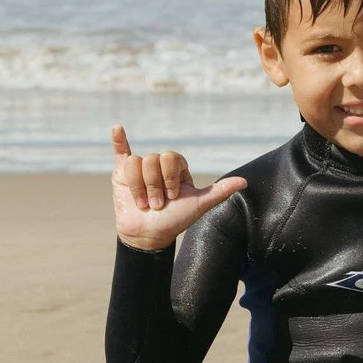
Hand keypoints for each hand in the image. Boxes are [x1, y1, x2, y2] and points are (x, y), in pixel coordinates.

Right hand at [111, 126, 244, 250]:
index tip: (173, 197)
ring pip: (135, 163)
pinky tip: (117, 128)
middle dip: (155, 185)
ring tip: (143, 203)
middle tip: (157, 203)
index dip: (170, 177)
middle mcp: (159, 165)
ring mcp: (140, 168)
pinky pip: (120, 152)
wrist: (150, 235)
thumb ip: (219, 191)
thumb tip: (245, 182)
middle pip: (152, 160)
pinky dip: (118, 140)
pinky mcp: (122, 173)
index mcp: (177, 168)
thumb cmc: (175, 220)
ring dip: (139, 187)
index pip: (171, 157)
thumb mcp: (199, 205)